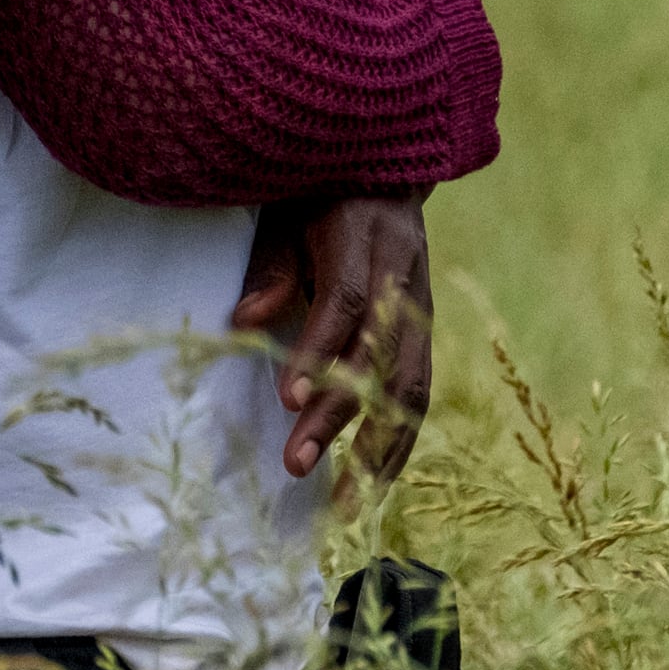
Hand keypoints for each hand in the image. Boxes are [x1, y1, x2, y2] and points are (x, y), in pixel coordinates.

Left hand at [228, 187, 433, 498]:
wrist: (386, 169)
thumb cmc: (320, 189)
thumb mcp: (288, 212)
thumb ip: (273, 266)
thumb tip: (243, 323)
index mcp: (366, 237)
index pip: (346, 301)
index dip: (319, 352)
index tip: (287, 399)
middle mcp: (403, 276)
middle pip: (381, 355)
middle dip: (341, 415)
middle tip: (297, 463)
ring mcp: (421, 306)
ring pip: (411, 384)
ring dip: (379, 446)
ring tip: (344, 501)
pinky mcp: (425, 332)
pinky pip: (418, 391)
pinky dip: (399, 440)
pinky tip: (373, 481)